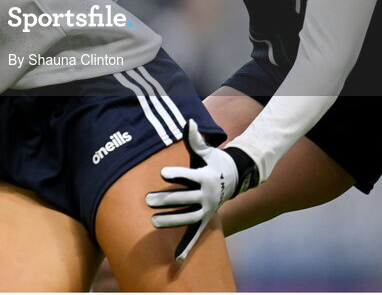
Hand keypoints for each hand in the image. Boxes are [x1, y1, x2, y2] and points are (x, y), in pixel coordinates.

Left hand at [145, 119, 258, 262]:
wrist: (234, 179)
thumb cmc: (214, 161)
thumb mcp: (206, 151)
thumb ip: (195, 139)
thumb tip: (189, 122)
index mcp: (205, 177)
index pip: (189, 176)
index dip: (176, 174)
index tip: (161, 173)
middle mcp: (206, 196)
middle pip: (184, 199)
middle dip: (166, 200)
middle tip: (147, 200)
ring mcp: (206, 210)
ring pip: (187, 218)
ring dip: (171, 221)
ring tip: (153, 221)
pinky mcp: (204, 220)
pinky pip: (195, 235)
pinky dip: (186, 247)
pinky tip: (176, 260)